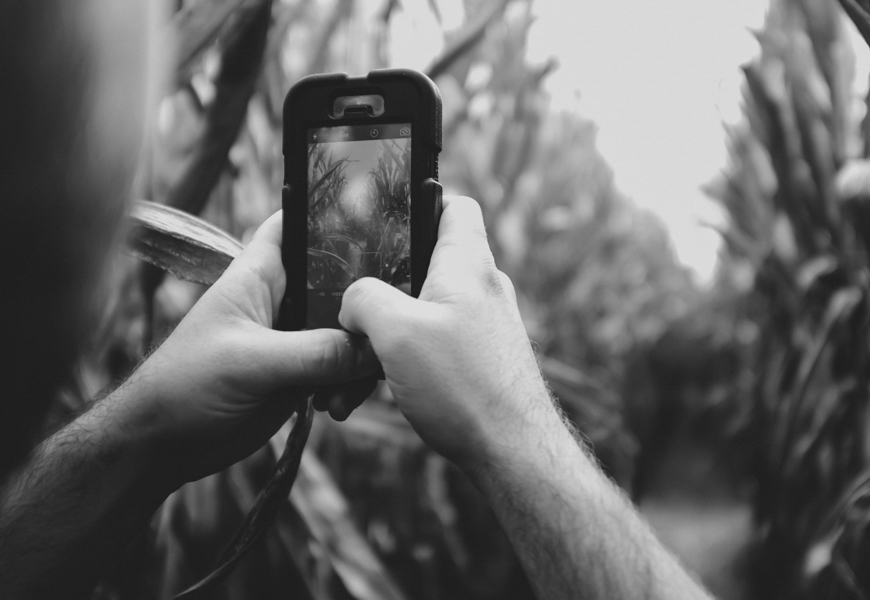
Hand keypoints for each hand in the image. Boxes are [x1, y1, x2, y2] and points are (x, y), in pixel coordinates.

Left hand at [132, 211, 377, 484]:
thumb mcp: (251, 362)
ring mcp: (296, 339)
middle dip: (367, 303)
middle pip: (341, 282)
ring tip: (350, 390)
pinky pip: (343, 370)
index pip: (298, 223)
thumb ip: (314, 352)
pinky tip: (339, 406)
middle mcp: (284, 301)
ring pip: (350, 332)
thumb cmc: (185, 384)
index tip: (380, 219)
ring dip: (362, 357)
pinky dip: (352, 385)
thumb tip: (371, 350)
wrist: (164, 443)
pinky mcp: (303, 375)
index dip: (333, 214)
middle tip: (387, 328)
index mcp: (261, 276)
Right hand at [338, 196, 554, 472]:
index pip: (454, 205)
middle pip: (427, 262)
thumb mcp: (397, 332)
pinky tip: (378, 388)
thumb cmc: (464, 386)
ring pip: (423, 311)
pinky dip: (403, 359)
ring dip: (386, 333)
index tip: (382, 221)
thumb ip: (365, 299)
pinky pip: (432, 344)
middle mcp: (481, 288)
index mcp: (467, 265)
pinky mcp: (478, 357)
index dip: (419, 202)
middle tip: (352, 303)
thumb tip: (354, 301)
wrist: (512, 452)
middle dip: (384, 283)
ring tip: (355, 366)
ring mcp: (482, 325)